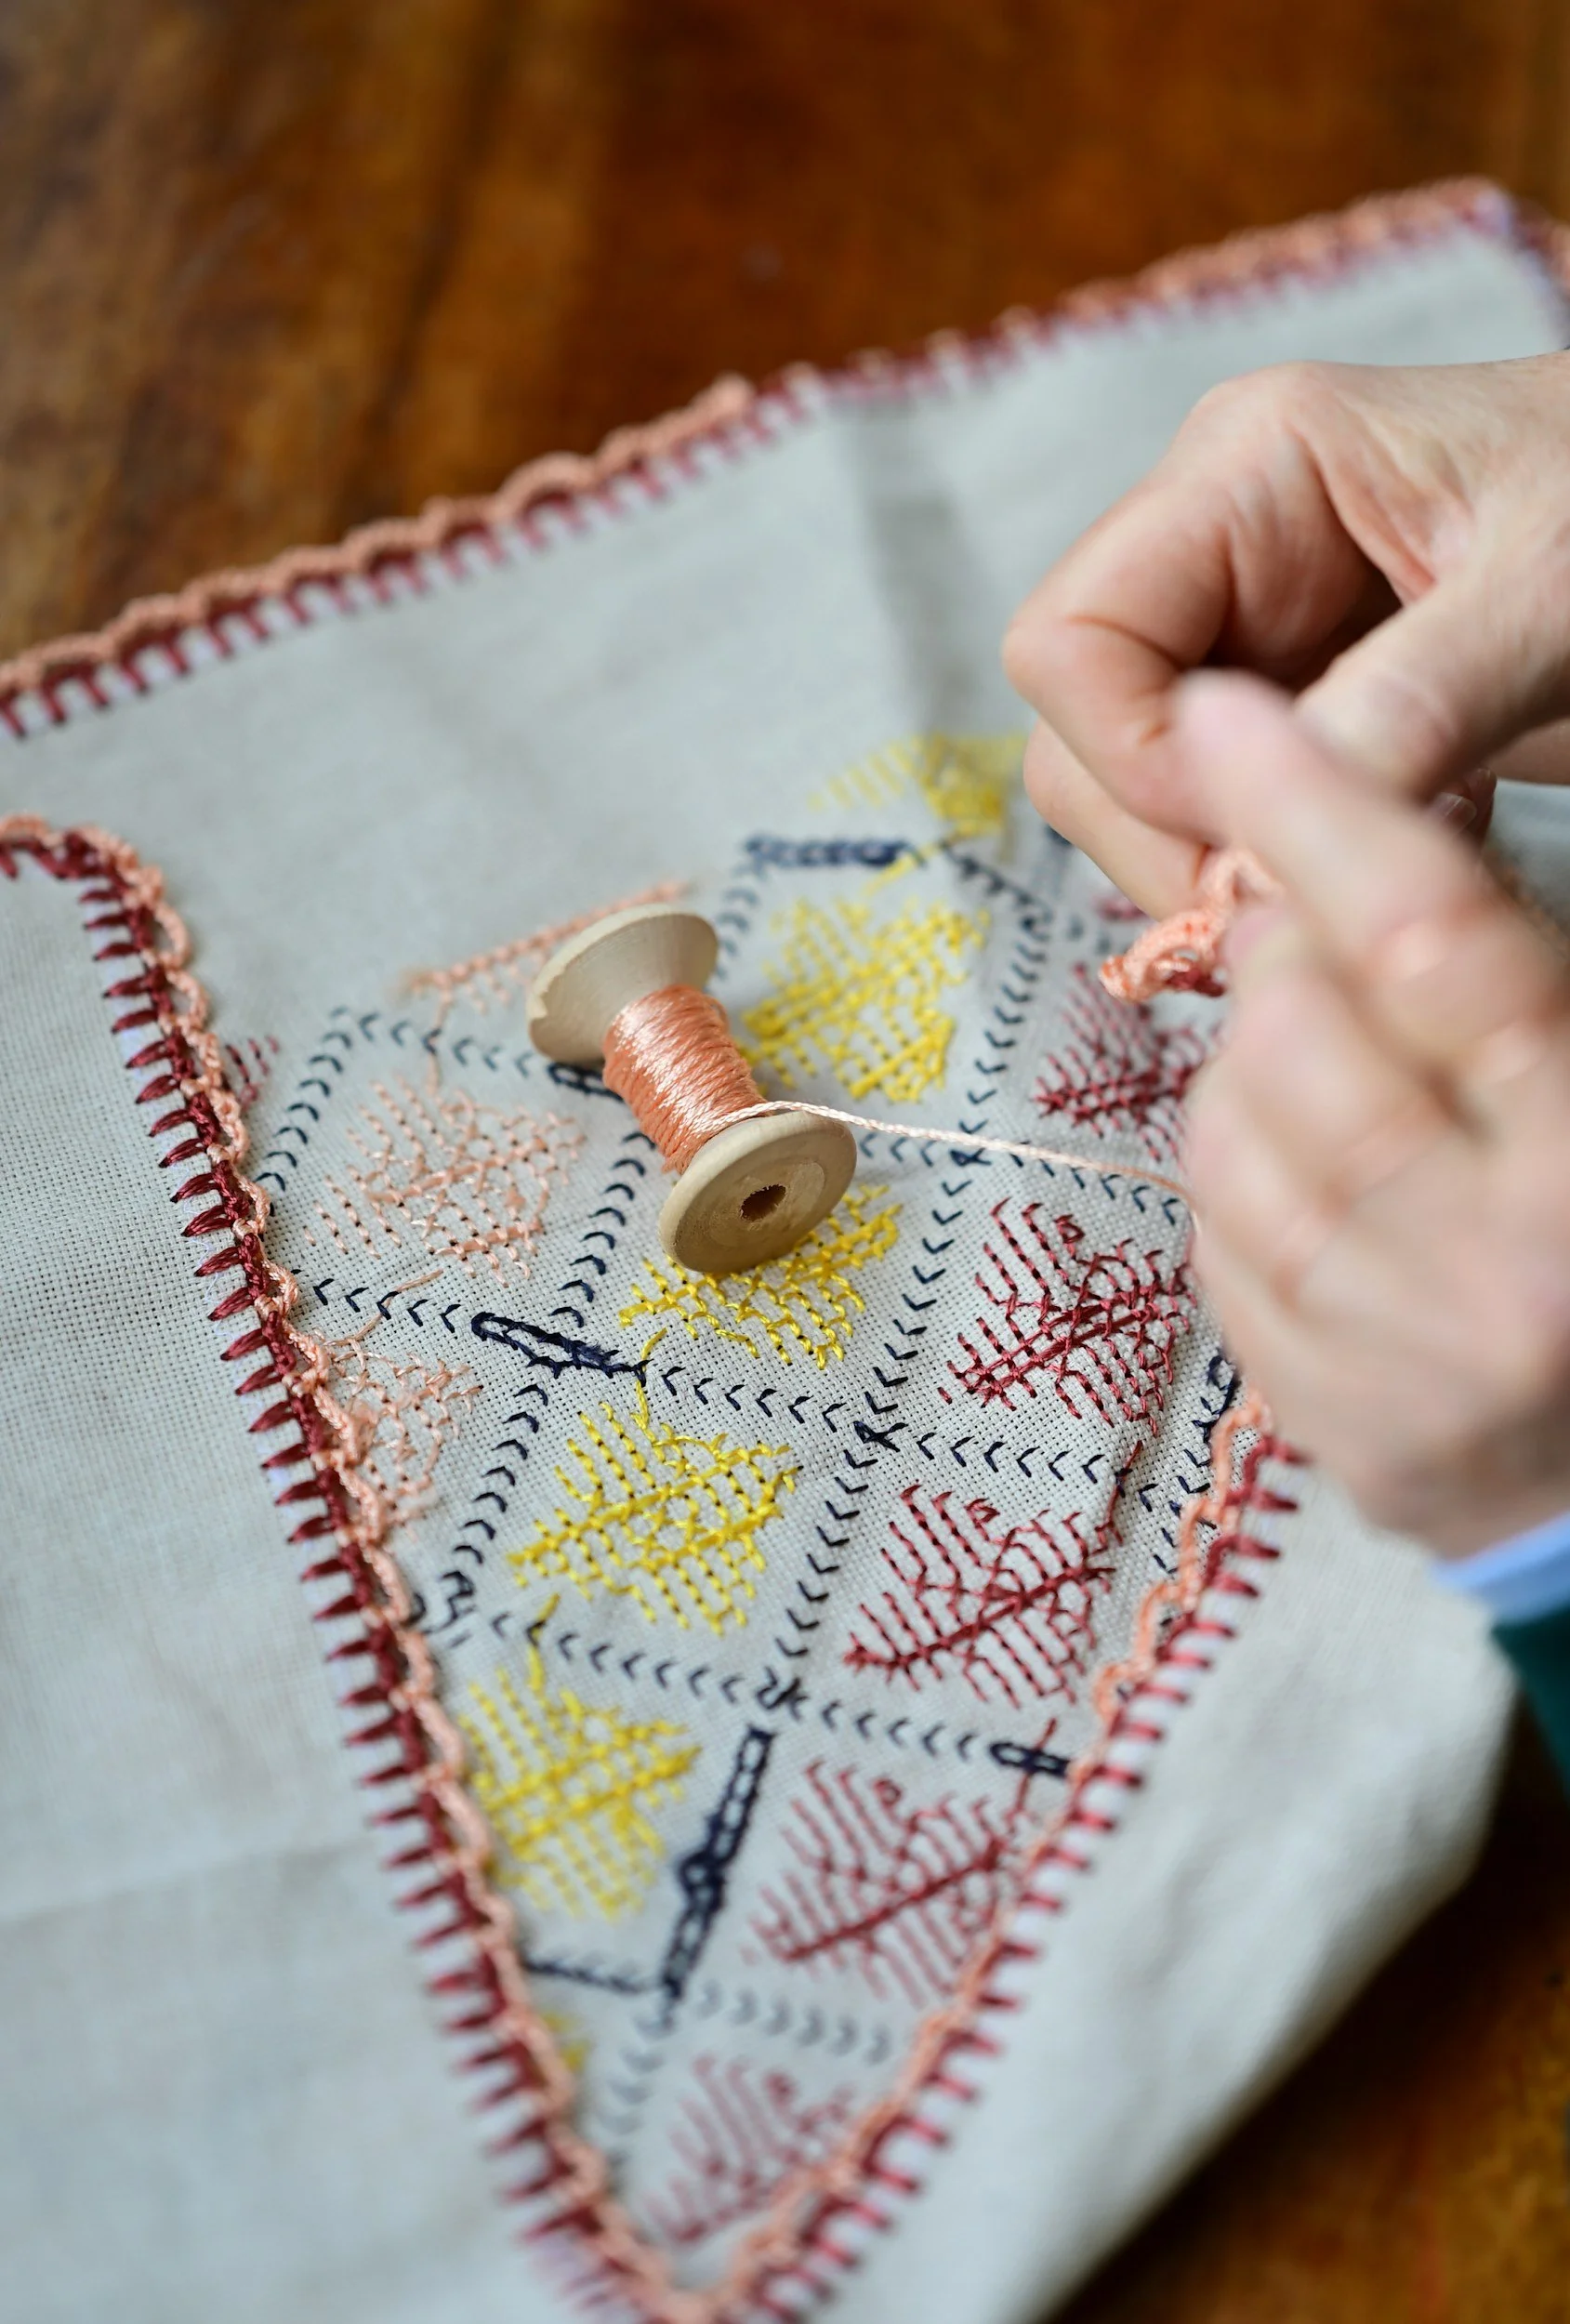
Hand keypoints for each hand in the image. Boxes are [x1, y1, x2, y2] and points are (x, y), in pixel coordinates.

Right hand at [1003, 357, 1569, 915]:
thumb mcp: (1555, 596)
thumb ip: (1414, 703)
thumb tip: (1270, 833)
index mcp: (1250, 467)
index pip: (1067, 639)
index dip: (1135, 757)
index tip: (1260, 825)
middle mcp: (1214, 543)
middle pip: (1076, 730)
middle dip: (1170, 833)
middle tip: (1308, 885)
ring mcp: (1243, 624)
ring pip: (1128, 788)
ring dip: (1224, 858)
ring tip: (1375, 858)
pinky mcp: (1288, 696)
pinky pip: (1213, 808)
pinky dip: (1278, 858)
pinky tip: (1396, 838)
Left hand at [1175, 672, 1569, 1558]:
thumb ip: (1525, 982)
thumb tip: (1379, 851)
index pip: (1429, 943)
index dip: (1319, 810)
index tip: (1228, 721)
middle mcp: (1493, 1269)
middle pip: (1299, 1035)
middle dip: (1283, 952)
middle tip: (1314, 934)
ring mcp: (1394, 1366)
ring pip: (1230, 1137)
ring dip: (1251, 1063)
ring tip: (1327, 1058)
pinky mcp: (1324, 1426)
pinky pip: (1218, 1244)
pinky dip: (1241, 1175)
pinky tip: (1312, 1169)